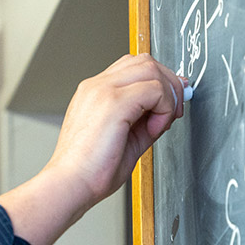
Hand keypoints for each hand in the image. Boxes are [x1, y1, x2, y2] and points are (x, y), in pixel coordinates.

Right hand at [0, 54, 184, 244]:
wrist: (70, 184)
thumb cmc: (91, 170)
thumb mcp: (127, 138)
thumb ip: (146, 120)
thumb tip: (169, 111)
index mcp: (95, 91)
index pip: (134, 67)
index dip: (159, 82)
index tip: (170, 106)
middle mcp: (97, 85)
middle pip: (145, 61)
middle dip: (169, 83)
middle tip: (174, 112)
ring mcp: (102, 90)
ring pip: (151, 68)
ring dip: (168, 94)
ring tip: (163, 121)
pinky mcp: (113, 102)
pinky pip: (154, 89)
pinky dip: (164, 107)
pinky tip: (154, 129)